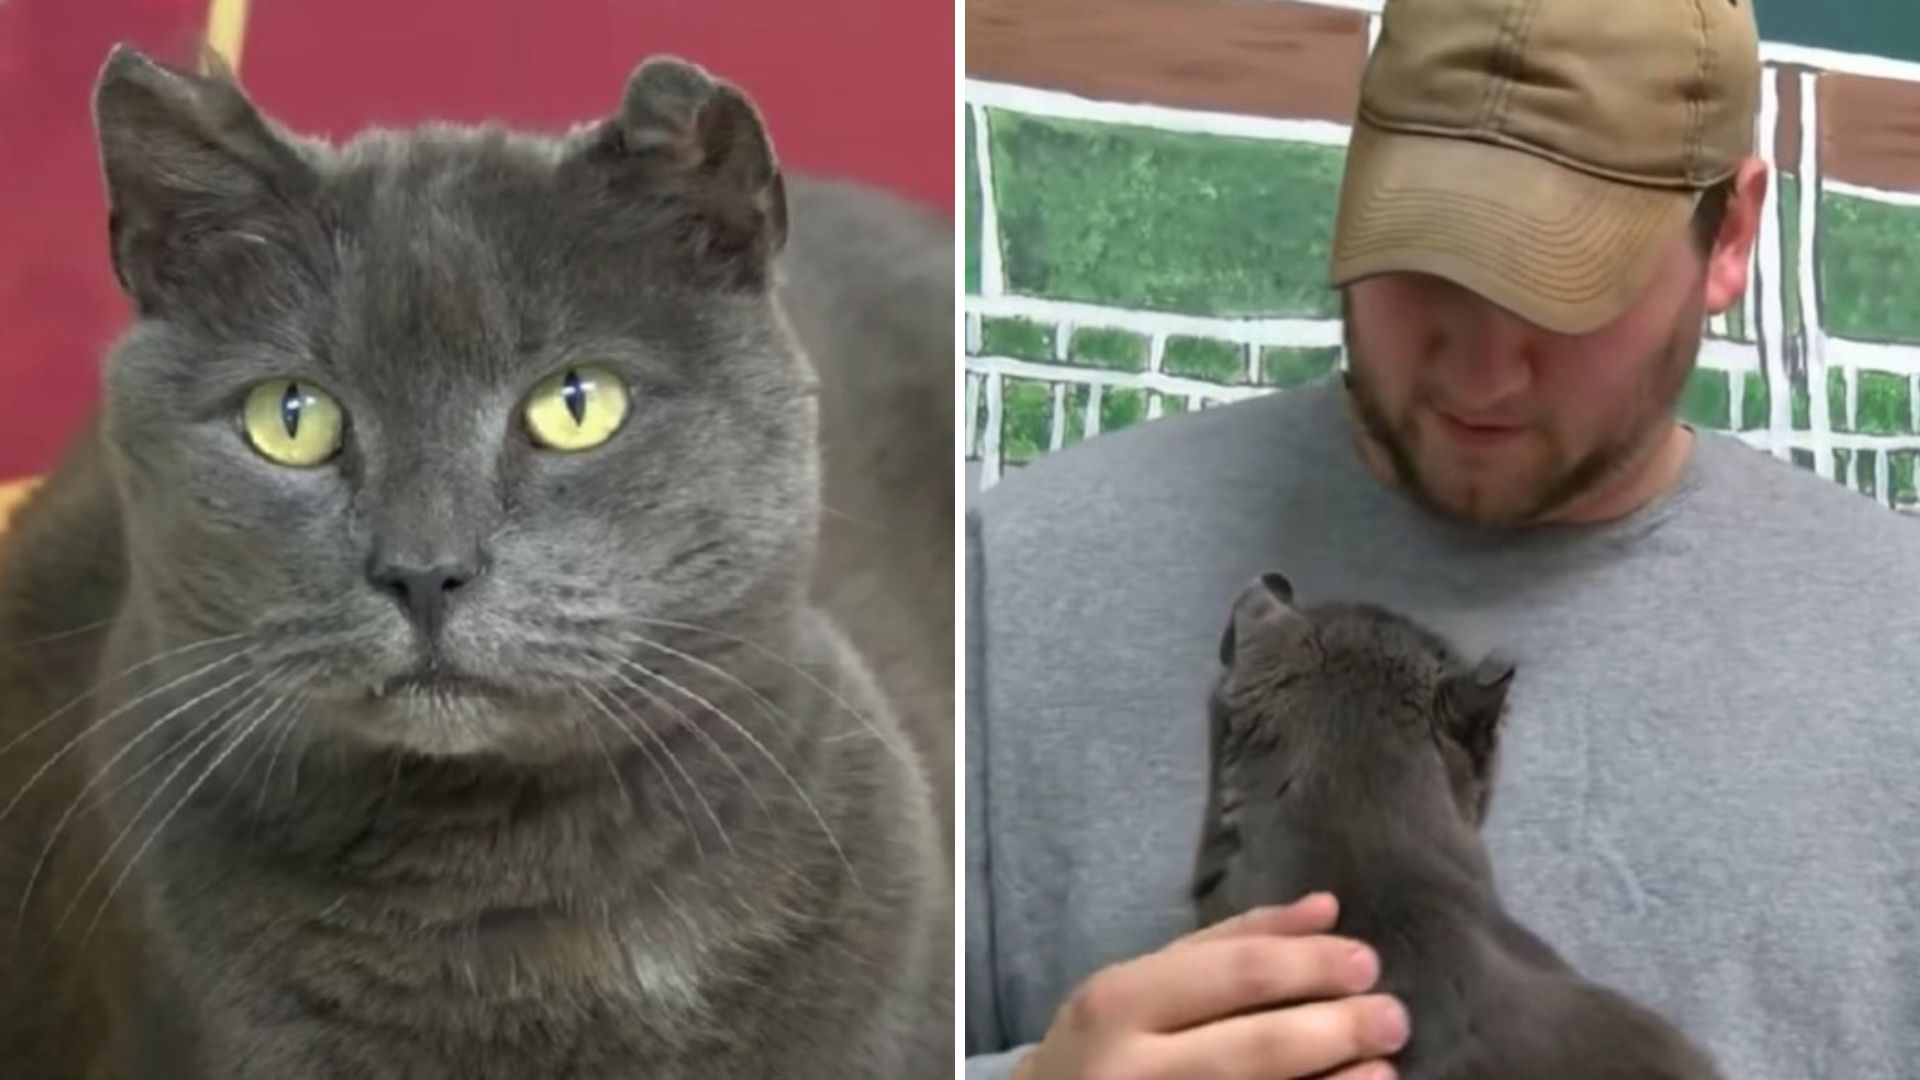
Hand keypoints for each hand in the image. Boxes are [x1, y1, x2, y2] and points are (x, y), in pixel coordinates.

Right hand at [1014, 893, 1407, 1079]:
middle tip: (1393, 1016)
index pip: (1235, 975)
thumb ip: (1229, 943)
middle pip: (1258, 1048)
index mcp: (1120, 1003)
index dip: (1312, 966)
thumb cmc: (1103, 1044)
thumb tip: (1326, 908)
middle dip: (1338, 1029)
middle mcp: (1132, 1069)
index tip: (1367, 961)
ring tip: (1385, 1068)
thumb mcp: (1142, 982)